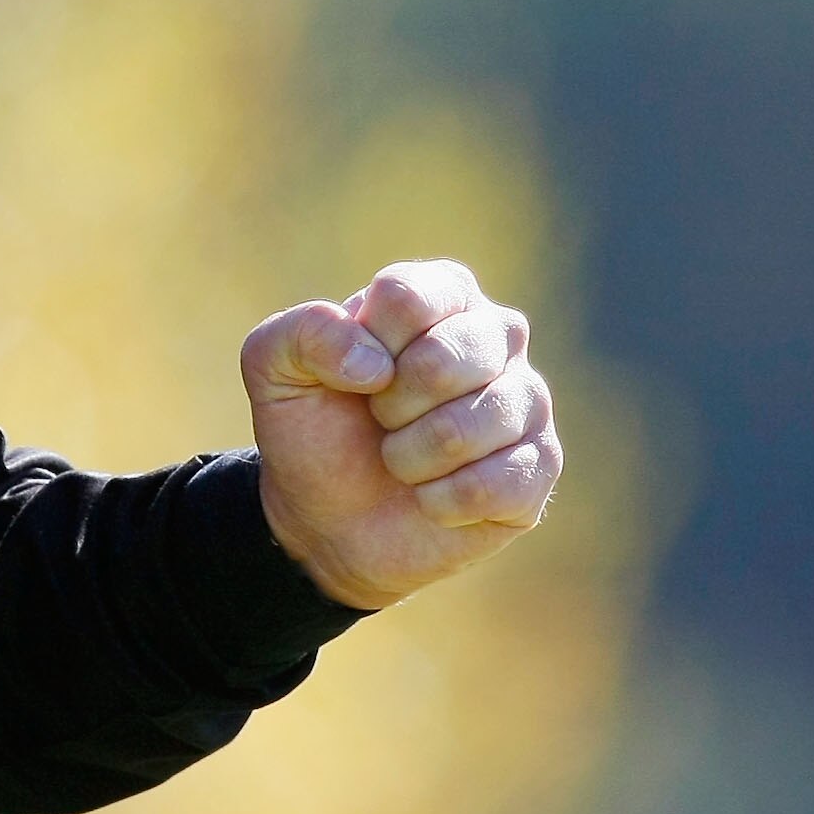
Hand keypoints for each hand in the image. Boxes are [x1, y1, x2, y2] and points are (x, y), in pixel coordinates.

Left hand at [241, 259, 560, 611]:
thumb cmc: (313, 428)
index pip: (408, 297)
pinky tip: (430, 498)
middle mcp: (497, 335)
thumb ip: (302, 333)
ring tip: (402, 460)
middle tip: (380, 420)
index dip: (366, 348)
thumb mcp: (273, 367)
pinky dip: (441, 501)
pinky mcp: (540, 467)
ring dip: (412, 457)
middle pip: (447, 358)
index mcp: (441, 293)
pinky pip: (498, 484)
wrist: (329, 520)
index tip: (356, 375)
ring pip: (473, 425)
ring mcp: (527, 400)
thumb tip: (374, 364)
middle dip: (391, 406)